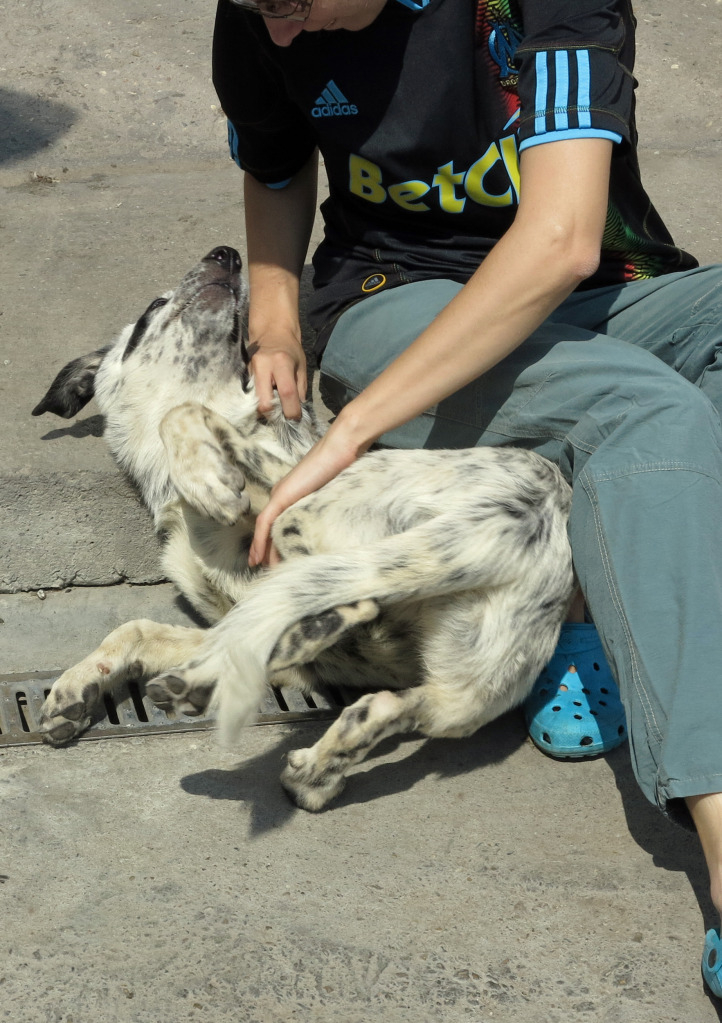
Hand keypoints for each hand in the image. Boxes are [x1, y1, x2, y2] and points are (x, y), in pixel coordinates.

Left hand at [249, 418, 368, 566]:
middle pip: (268, 528)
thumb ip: (320, 509)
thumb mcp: (327, 495)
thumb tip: (323, 530)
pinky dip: (260, 540)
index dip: (272, 542)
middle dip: (265, 550)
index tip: (272, 561)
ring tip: (261, 568)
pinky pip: (265, 522)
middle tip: (266, 571)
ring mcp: (280, 494)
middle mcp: (281, 495)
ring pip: (264, 528)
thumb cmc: (340, 469)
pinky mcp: (281, 495)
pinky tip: (258, 556)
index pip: (277, 523)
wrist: (340, 451)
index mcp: (291, 495)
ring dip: (261, 550)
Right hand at [250, 335, 306, 420]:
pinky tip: (269, 398)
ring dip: (267, 409)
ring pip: (256, 402)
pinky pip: (252, 396)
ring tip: (277, 407)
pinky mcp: (245, 376)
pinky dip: (262, 401)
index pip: (287, 393)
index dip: (292, 410)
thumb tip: (298, 411)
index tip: (296, 418)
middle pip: (264, 403)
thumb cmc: (290, 348)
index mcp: (281, 363)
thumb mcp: (301, 367)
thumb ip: (300, 389)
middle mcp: (262, 367)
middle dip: (274, 415)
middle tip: (282, 415)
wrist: (270, 332)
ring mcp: (250, 372)